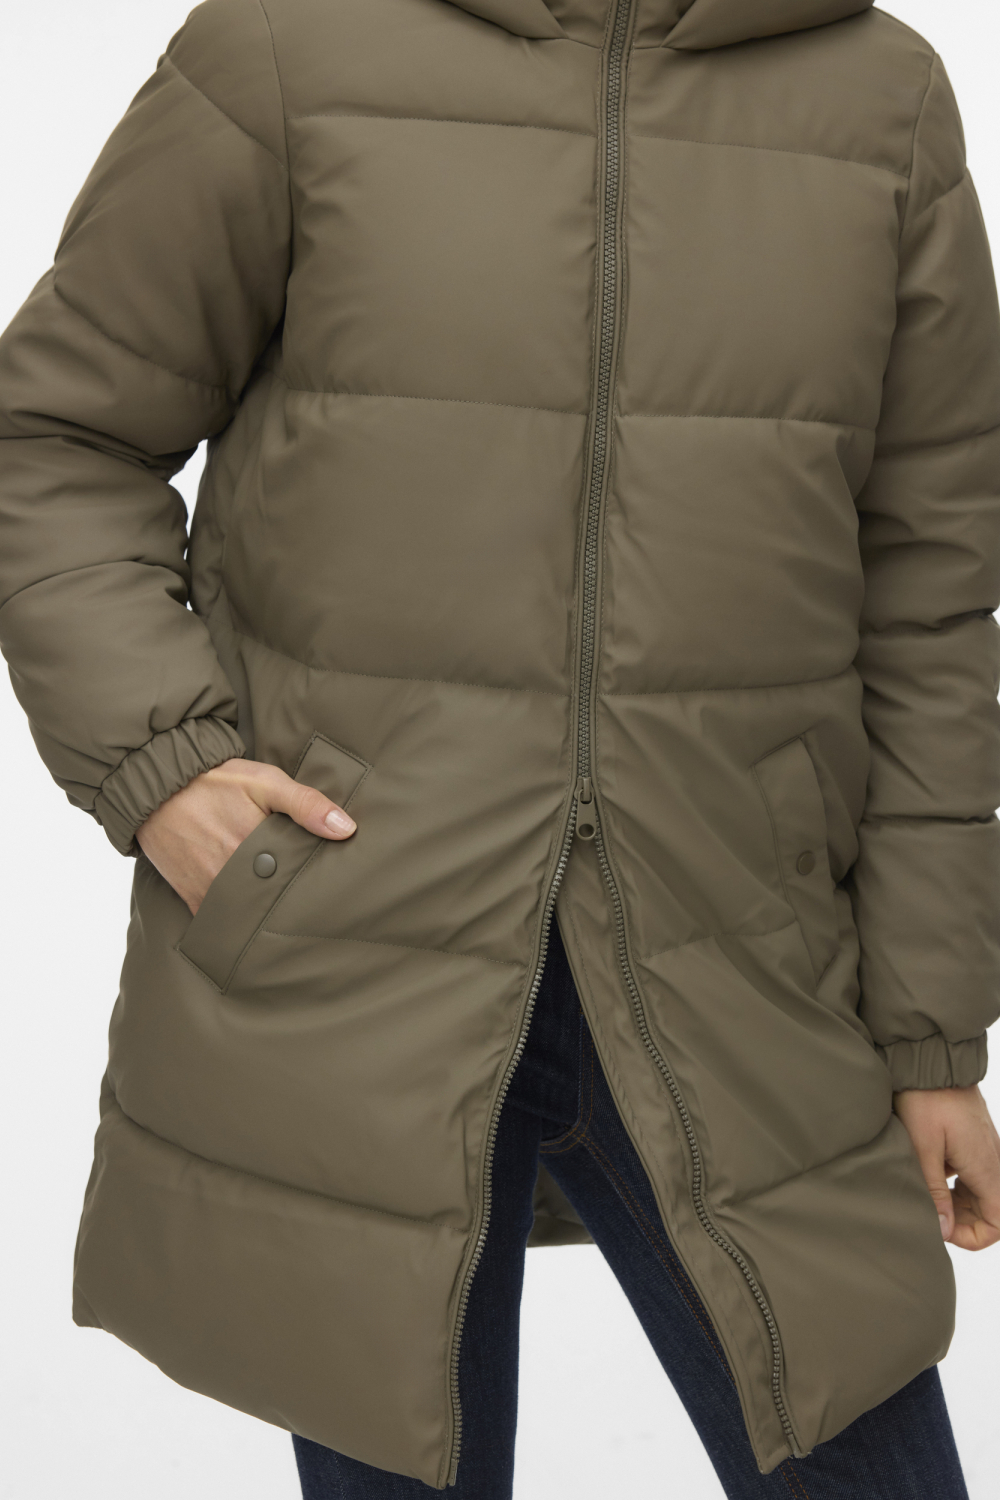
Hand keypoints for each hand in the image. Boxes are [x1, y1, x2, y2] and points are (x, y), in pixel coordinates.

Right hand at [135, 756, 355, 915]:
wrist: (156, 787)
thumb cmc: (215, 781)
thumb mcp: (265, 782)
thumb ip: (305, 804)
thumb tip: (347, 829)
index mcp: (255, 849)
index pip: (298, 881)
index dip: (314, 884)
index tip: (330, 887)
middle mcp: (231, 877)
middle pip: (275, 903)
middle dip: (292, 903)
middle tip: (311, 902)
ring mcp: (210, 891)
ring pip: (249, 915)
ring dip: (265, 913)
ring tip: (282, 907)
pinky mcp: (192, 899)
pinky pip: (221, 920)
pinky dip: (236, 919)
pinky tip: (252, 913)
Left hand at [894, 1085, 999, 1249]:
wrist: (932, 1060)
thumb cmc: (926, 1100)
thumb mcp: (923, 1149)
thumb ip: (934, 1192)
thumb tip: (943, 1230)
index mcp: (986, 1168)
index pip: (998, 1223)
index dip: (974, 1237)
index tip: (943, 1229)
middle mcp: (994, 1161)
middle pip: (992, 1211)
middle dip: (964, 1222)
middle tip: (932, 1213)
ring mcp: (987, 1149)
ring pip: (983, 1193)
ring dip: (960, 1204)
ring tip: (929, 1195)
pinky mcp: (976, 1140)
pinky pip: (976, 1174)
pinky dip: (958, 1185)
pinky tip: (932, 1174)